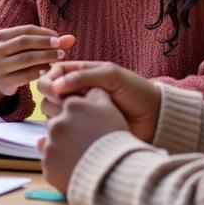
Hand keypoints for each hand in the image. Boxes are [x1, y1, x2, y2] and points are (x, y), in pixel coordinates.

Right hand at [0, 25, 75, 101]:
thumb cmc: (17, 57)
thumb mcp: (27, 47)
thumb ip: (48, 41)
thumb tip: (71, 38)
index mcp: (0, 36)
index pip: (25, 30)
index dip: (44, 33)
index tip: (59, 38)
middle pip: (24, 43)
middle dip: (45, 45)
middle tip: (62, 50)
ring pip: (25, 59)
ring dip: (45, 58)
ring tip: (59, 59)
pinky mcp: (3, 81)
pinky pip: (26, 75)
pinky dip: (40, 71)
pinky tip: (50, 71)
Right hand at [36, 62, 160, 141]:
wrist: (155, 119)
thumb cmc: (136, 92)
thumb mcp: (111, 75)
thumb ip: (83, 76)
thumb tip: (54, 86)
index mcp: (82, 74)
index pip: (53, 73)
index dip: (49, 80)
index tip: (55, 91)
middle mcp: (77, 92)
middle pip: (48, 93)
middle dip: (52, 98)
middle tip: (66, 106)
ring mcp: (79, 112)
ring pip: (52, 112)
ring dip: (57, 114)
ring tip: (75, 119)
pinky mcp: (82, 130)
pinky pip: (63, 129)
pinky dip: (63, 129)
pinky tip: (74, 132)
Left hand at [39, 88, 127, 192]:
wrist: (116, 174)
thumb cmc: (115, 140)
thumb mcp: (111, 110)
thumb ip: (96, 94)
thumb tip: (86, 88)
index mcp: (71, 107)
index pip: (68, 106)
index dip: (79, 117)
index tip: (88, 127)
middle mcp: (56, 124)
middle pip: (58, 125)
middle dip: (68, 132)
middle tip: (85, 143)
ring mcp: (50, 146)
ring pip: (53, 144)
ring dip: (63, 148)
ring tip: (82, 157)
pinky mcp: (48, 167)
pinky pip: (51, 164)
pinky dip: (60, 166)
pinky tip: (75, 168)